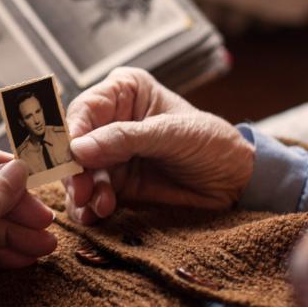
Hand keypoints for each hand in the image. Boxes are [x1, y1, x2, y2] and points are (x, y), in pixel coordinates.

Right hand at [64, 67, 253, 223]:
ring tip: (100, 206)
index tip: (71, 158)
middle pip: (73, 144)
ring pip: (78, 173)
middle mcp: (110, 121)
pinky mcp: (115, 184)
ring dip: (82, 192)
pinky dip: (88, 207)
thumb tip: (78, 148)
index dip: (71, 134)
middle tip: (82, 191)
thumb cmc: (212, 143)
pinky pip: (89, 196)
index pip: (84, 110)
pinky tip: (97, 215)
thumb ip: (125, 139)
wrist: (237, 182)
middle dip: (74, 170)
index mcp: (124, 92)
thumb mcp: (172, 135)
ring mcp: (110, 154)